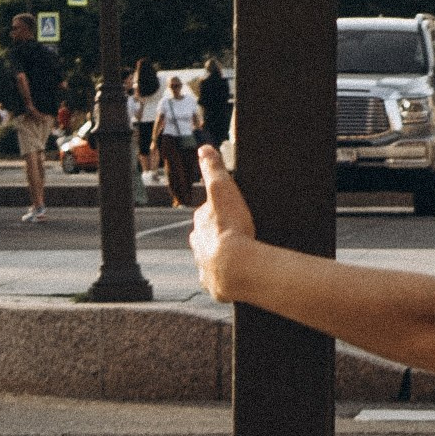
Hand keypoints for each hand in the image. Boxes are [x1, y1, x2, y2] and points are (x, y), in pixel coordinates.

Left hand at [191, 149, 255, 299]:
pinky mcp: (215, 287)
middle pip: (204, 239)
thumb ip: (213, 168)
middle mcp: (198, 247)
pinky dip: (226, 280)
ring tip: (236, 259)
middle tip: (233, 237)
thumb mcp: (223, 190)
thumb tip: (204, 149)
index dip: (216, 213)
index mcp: (200, 224)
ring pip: (209, 261)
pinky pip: (219, 282)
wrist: (236, 267)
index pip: (205, 215)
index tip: (228, 214)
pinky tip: (235, 278)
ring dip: (219, 259)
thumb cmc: (231, 228)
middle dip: (214, 237)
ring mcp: (205, 268)